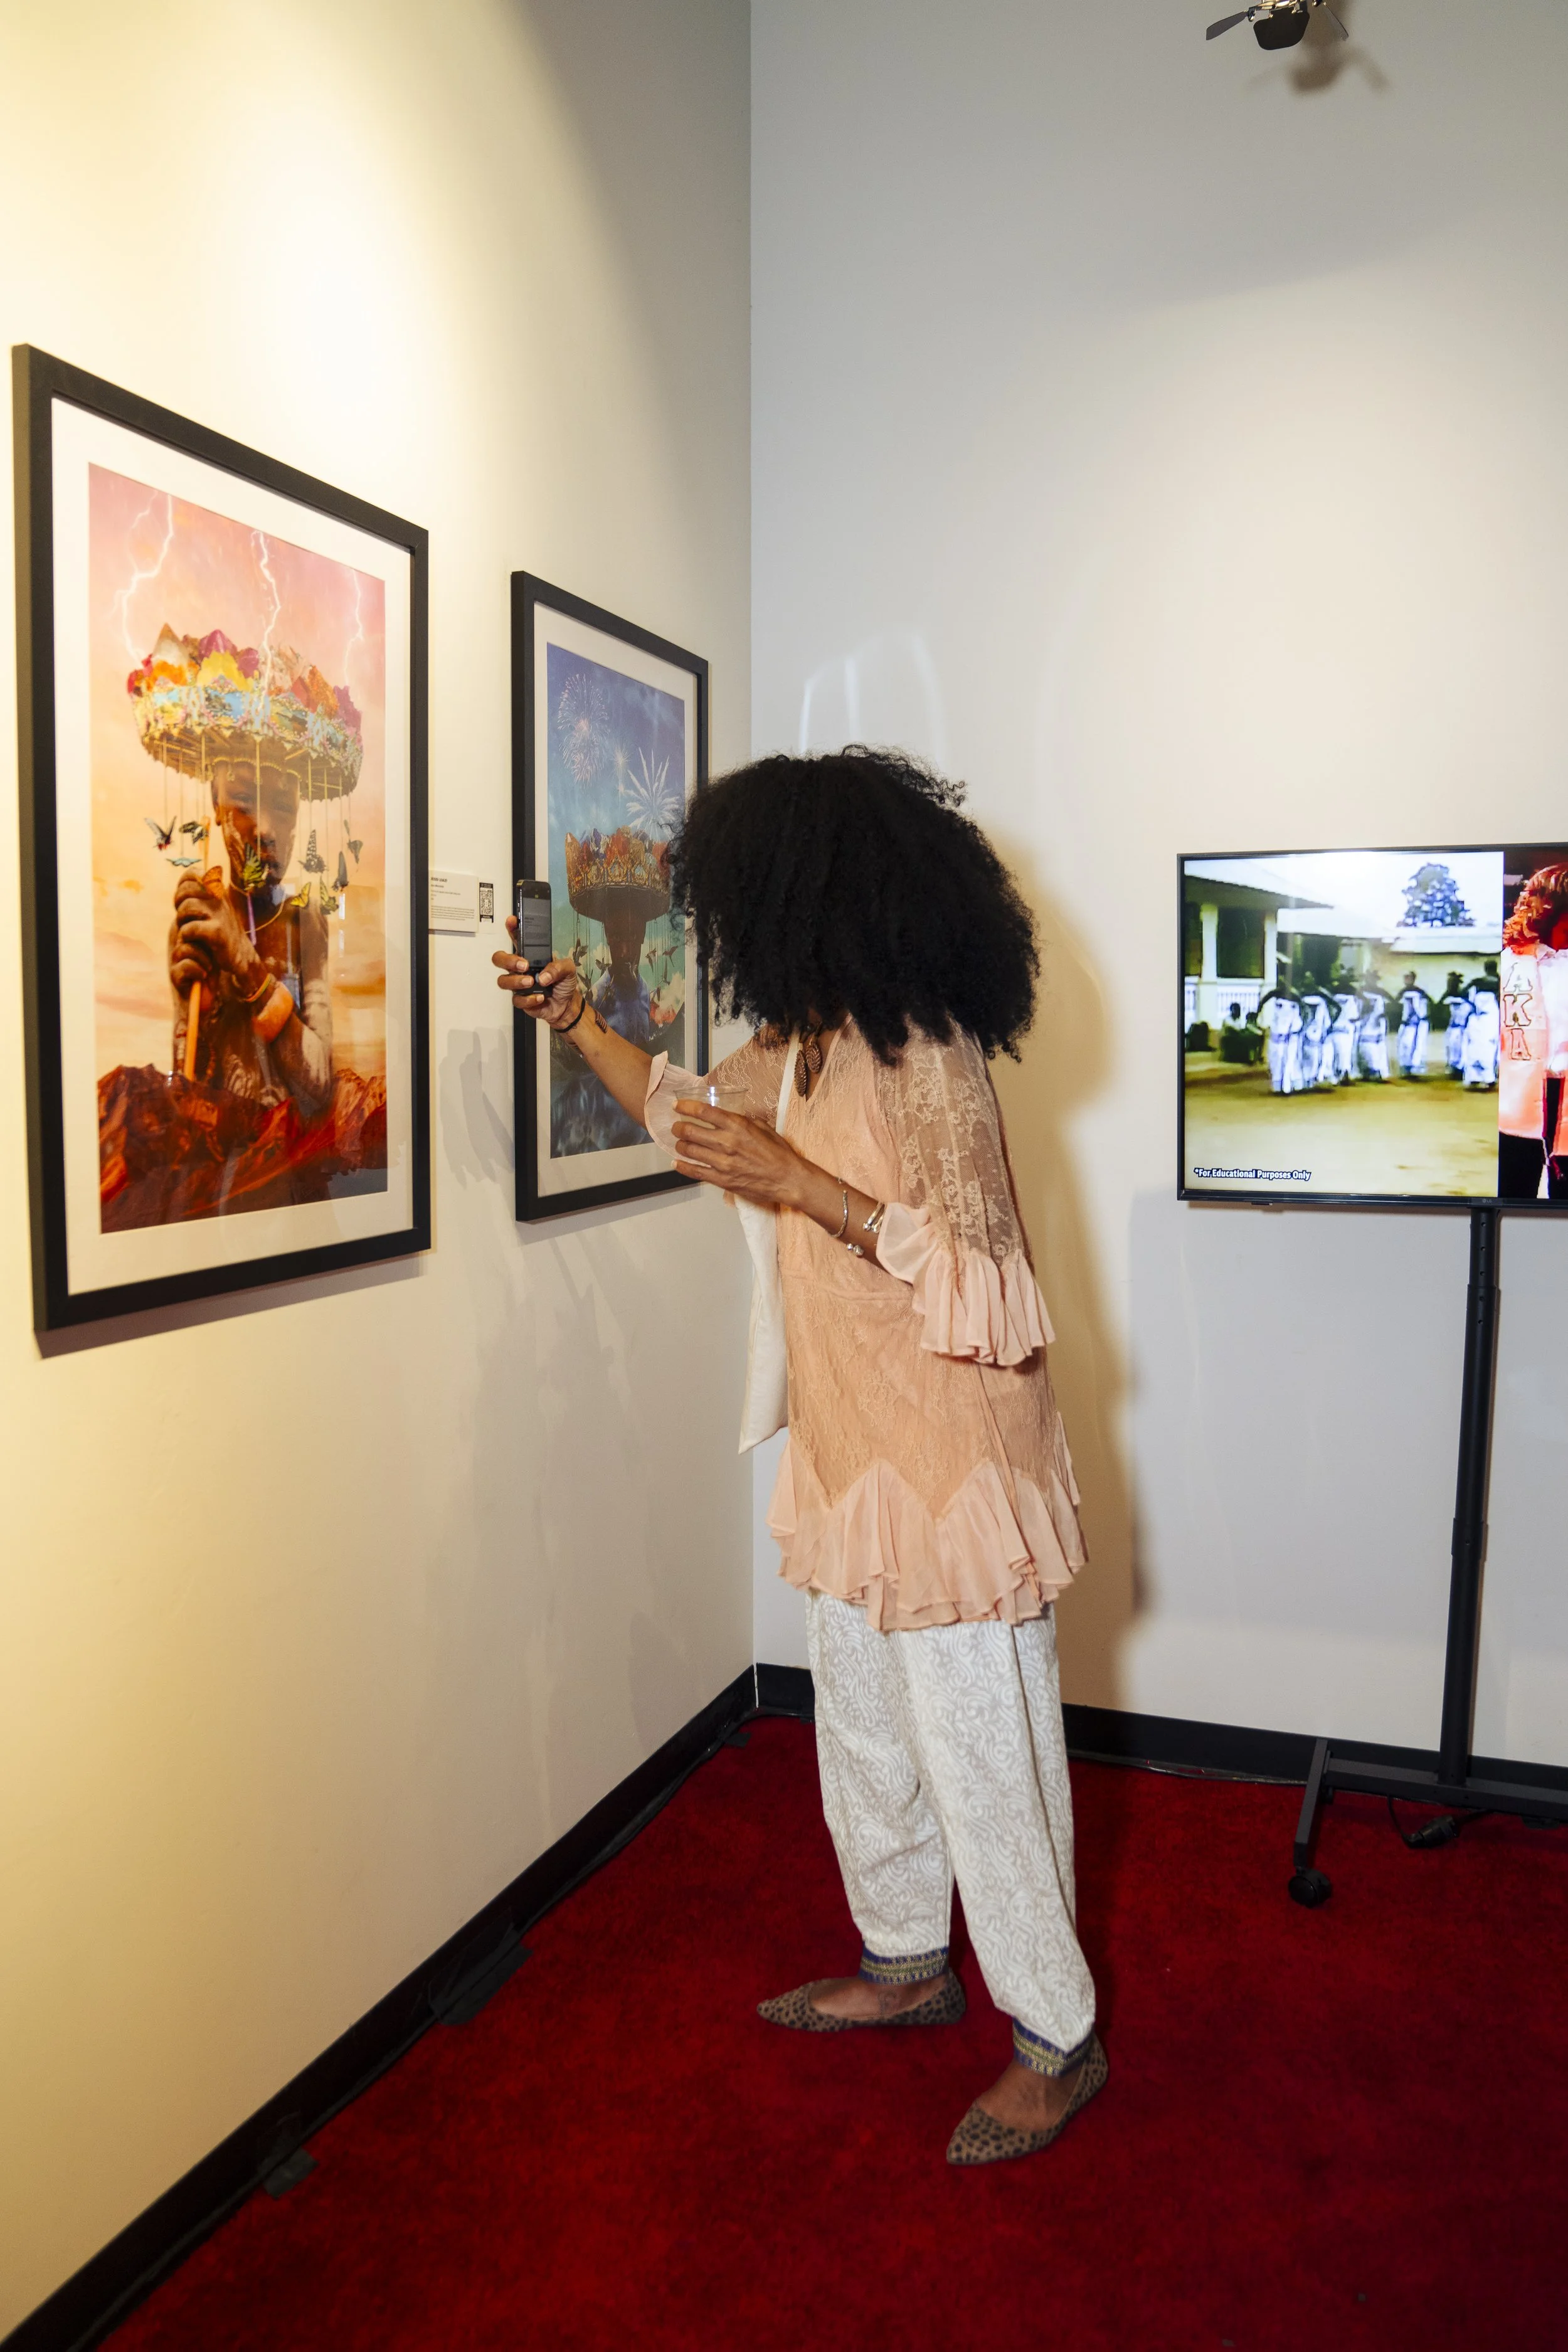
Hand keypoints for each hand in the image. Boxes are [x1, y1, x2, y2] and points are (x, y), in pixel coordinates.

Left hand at [173, 869, 259, 995]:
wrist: (240, 955)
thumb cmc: (220, 930)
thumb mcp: (213, 907)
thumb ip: (201, 893)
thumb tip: (187, 879)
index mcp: (218, 890)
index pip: (194, 873)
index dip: (183, 885)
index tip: (184, 899)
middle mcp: (220, 899)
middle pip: (187, 889)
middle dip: (179, 902)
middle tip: (183, 915)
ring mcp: (220, 915)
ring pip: (187, 907)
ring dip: (181, 919)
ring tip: (187, 927)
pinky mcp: (217, 932)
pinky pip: (190, 928)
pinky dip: (186, 934)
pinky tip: (191, 939)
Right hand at [493, 918, 582, 1028]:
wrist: (566, 1004)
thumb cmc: (563, 983)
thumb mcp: (568, 969)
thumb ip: (559, 967)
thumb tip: (544, 975)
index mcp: (530, 955)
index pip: (516, 938)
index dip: (511, 928)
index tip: (512, 922)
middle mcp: (520, 968)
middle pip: (500, 959)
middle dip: (507, 960)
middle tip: (523, 965)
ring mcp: (518, 984)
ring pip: (503, 980)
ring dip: (516, 981)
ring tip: (531, 982)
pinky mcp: (521, 999)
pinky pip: (516, 999)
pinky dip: (528, 999)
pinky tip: (539, 997)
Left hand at [671, 1100, 808, 1207]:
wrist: (787, 1179)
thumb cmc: (778, 1153)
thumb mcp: (763, 1127)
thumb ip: (742, 1121)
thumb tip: (728, 1116)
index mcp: (737, 1126)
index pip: (704, 1112)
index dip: (685, 1107)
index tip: (677, 1106)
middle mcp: (727, 1142)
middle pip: (690, 1131)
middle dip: (678, 1127)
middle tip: (676, 1127)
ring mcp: (722, 1163)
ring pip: (689, 1150)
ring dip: (680, 1145)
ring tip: (680, 1143)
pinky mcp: (721, 1180)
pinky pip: (695, 1172)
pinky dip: (682, 1166)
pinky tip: (677, 1163)